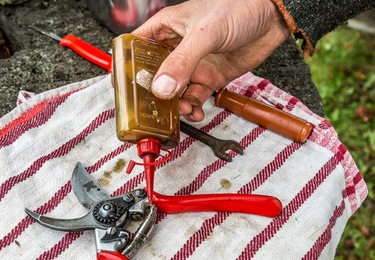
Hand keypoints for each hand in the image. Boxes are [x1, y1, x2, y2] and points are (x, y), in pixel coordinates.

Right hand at [133, 0, 289, 120]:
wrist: (272, 16)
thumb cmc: (238, 6)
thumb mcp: (204, 33)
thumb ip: (182, 62)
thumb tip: (162, 88)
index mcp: (164, 28)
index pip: (134, 49)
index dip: (127, 68)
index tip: (125, 88)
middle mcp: (175, 48)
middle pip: (152, 76)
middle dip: (151, 94)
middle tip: (152, 109)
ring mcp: (192, 64)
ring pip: (173, 91)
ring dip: (174, 105)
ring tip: (182, 110)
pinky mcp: (209, 77)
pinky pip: (194, 97)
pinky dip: (193, 108)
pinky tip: (196, 112)